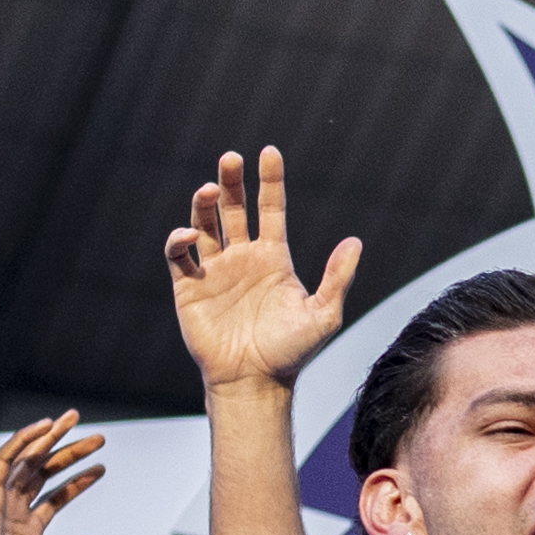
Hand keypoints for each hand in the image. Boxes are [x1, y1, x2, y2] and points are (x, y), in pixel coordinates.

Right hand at [0, 413, 106, 534]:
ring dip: (51, 437)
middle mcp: (12, 510)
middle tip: (98, 437)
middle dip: (70, 451)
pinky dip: (23, 440)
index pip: (56, 496)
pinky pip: (4, 459)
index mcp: (26, 529)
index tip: (101, 467)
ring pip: (27, 459)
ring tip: (75, 419)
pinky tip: (45, 427)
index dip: (78, 480)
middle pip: (43, 472)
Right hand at [164, 146, 362, 399]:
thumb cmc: (292, 351)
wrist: (255, 381)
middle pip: (233, 208)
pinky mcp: (188, 286)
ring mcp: (214, 270)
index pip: (271, 209)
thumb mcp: (323, 313)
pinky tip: (188, 234)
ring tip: (210, 189)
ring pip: (204, 224)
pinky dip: (179, 240)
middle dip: (231, 181)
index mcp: (274, 258)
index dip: (269, 181)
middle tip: (231, 158)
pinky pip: (179, 254)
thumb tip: (355, 241)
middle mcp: (243, 257)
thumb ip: (337, 277)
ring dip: (204, 204)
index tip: (269, 152)